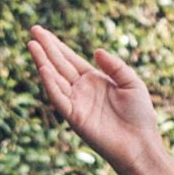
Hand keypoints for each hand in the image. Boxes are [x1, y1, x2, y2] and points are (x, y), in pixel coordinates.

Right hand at [27, 24, 165, 174]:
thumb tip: (96, 51)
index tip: (42, 32)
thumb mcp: (132, 83)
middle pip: (59, 65)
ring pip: (55, 79)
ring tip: (32, 45)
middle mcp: (82, 90)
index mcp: (94, 80)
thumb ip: (115, 66)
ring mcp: (76, 103)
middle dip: (46, 48)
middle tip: (33, 30)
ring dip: (43, 62)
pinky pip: (59, 98)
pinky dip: (50, 84)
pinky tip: (43, 69)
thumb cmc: (139, 115)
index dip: (57, 45)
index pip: (70, 59)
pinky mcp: (75, 117)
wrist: (141, 143)